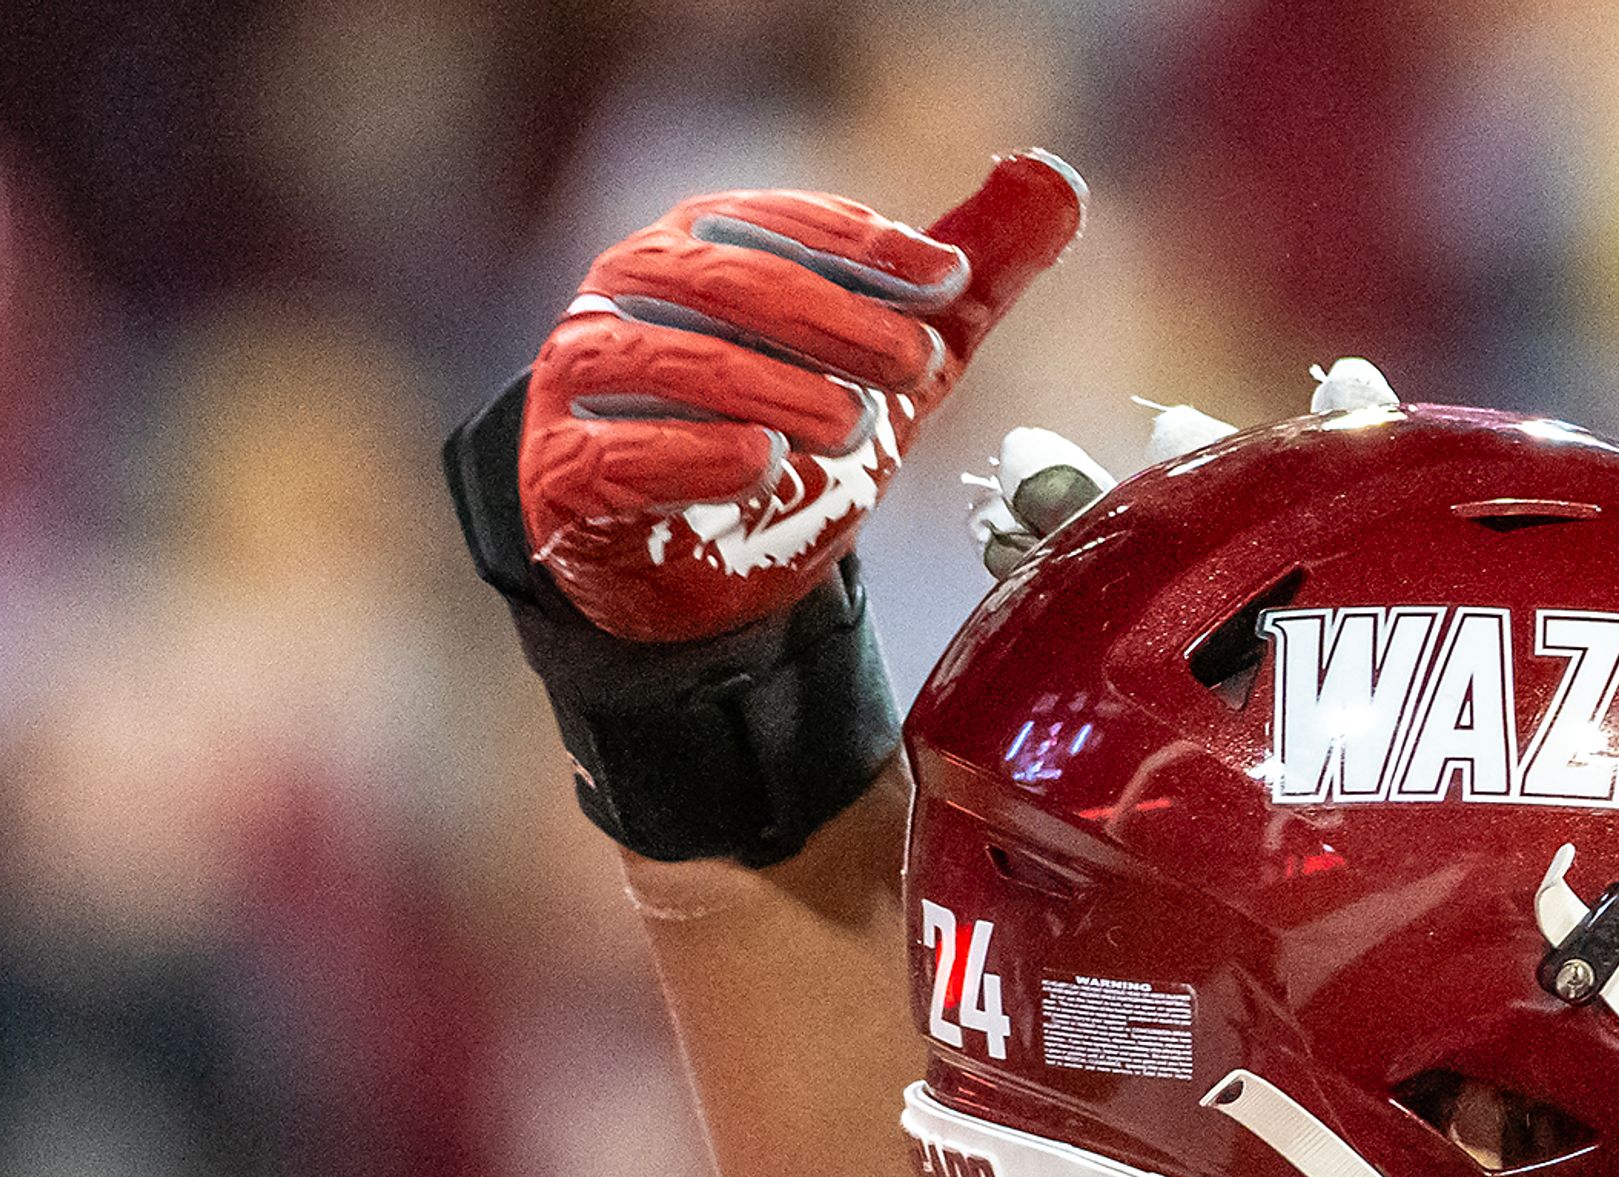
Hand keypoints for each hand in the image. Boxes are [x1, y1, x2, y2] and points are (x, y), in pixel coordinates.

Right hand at [519, 151, 1084, 642]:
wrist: (691, 554)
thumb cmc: (783, 429)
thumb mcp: (888, 358)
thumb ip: (969, 283)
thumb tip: (1053, 180)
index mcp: (703, 246)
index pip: (783, 224)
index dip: (867, 247)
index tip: (949, 279)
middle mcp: (630, 296)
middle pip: (728, 282)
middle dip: (832, 317)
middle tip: (917, 365)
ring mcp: (585, 381)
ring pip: (672, 362)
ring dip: (776, 389)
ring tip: (856, 426)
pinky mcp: (565, 475)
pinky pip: (619, 455)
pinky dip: (693, 456)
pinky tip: (761, 464)